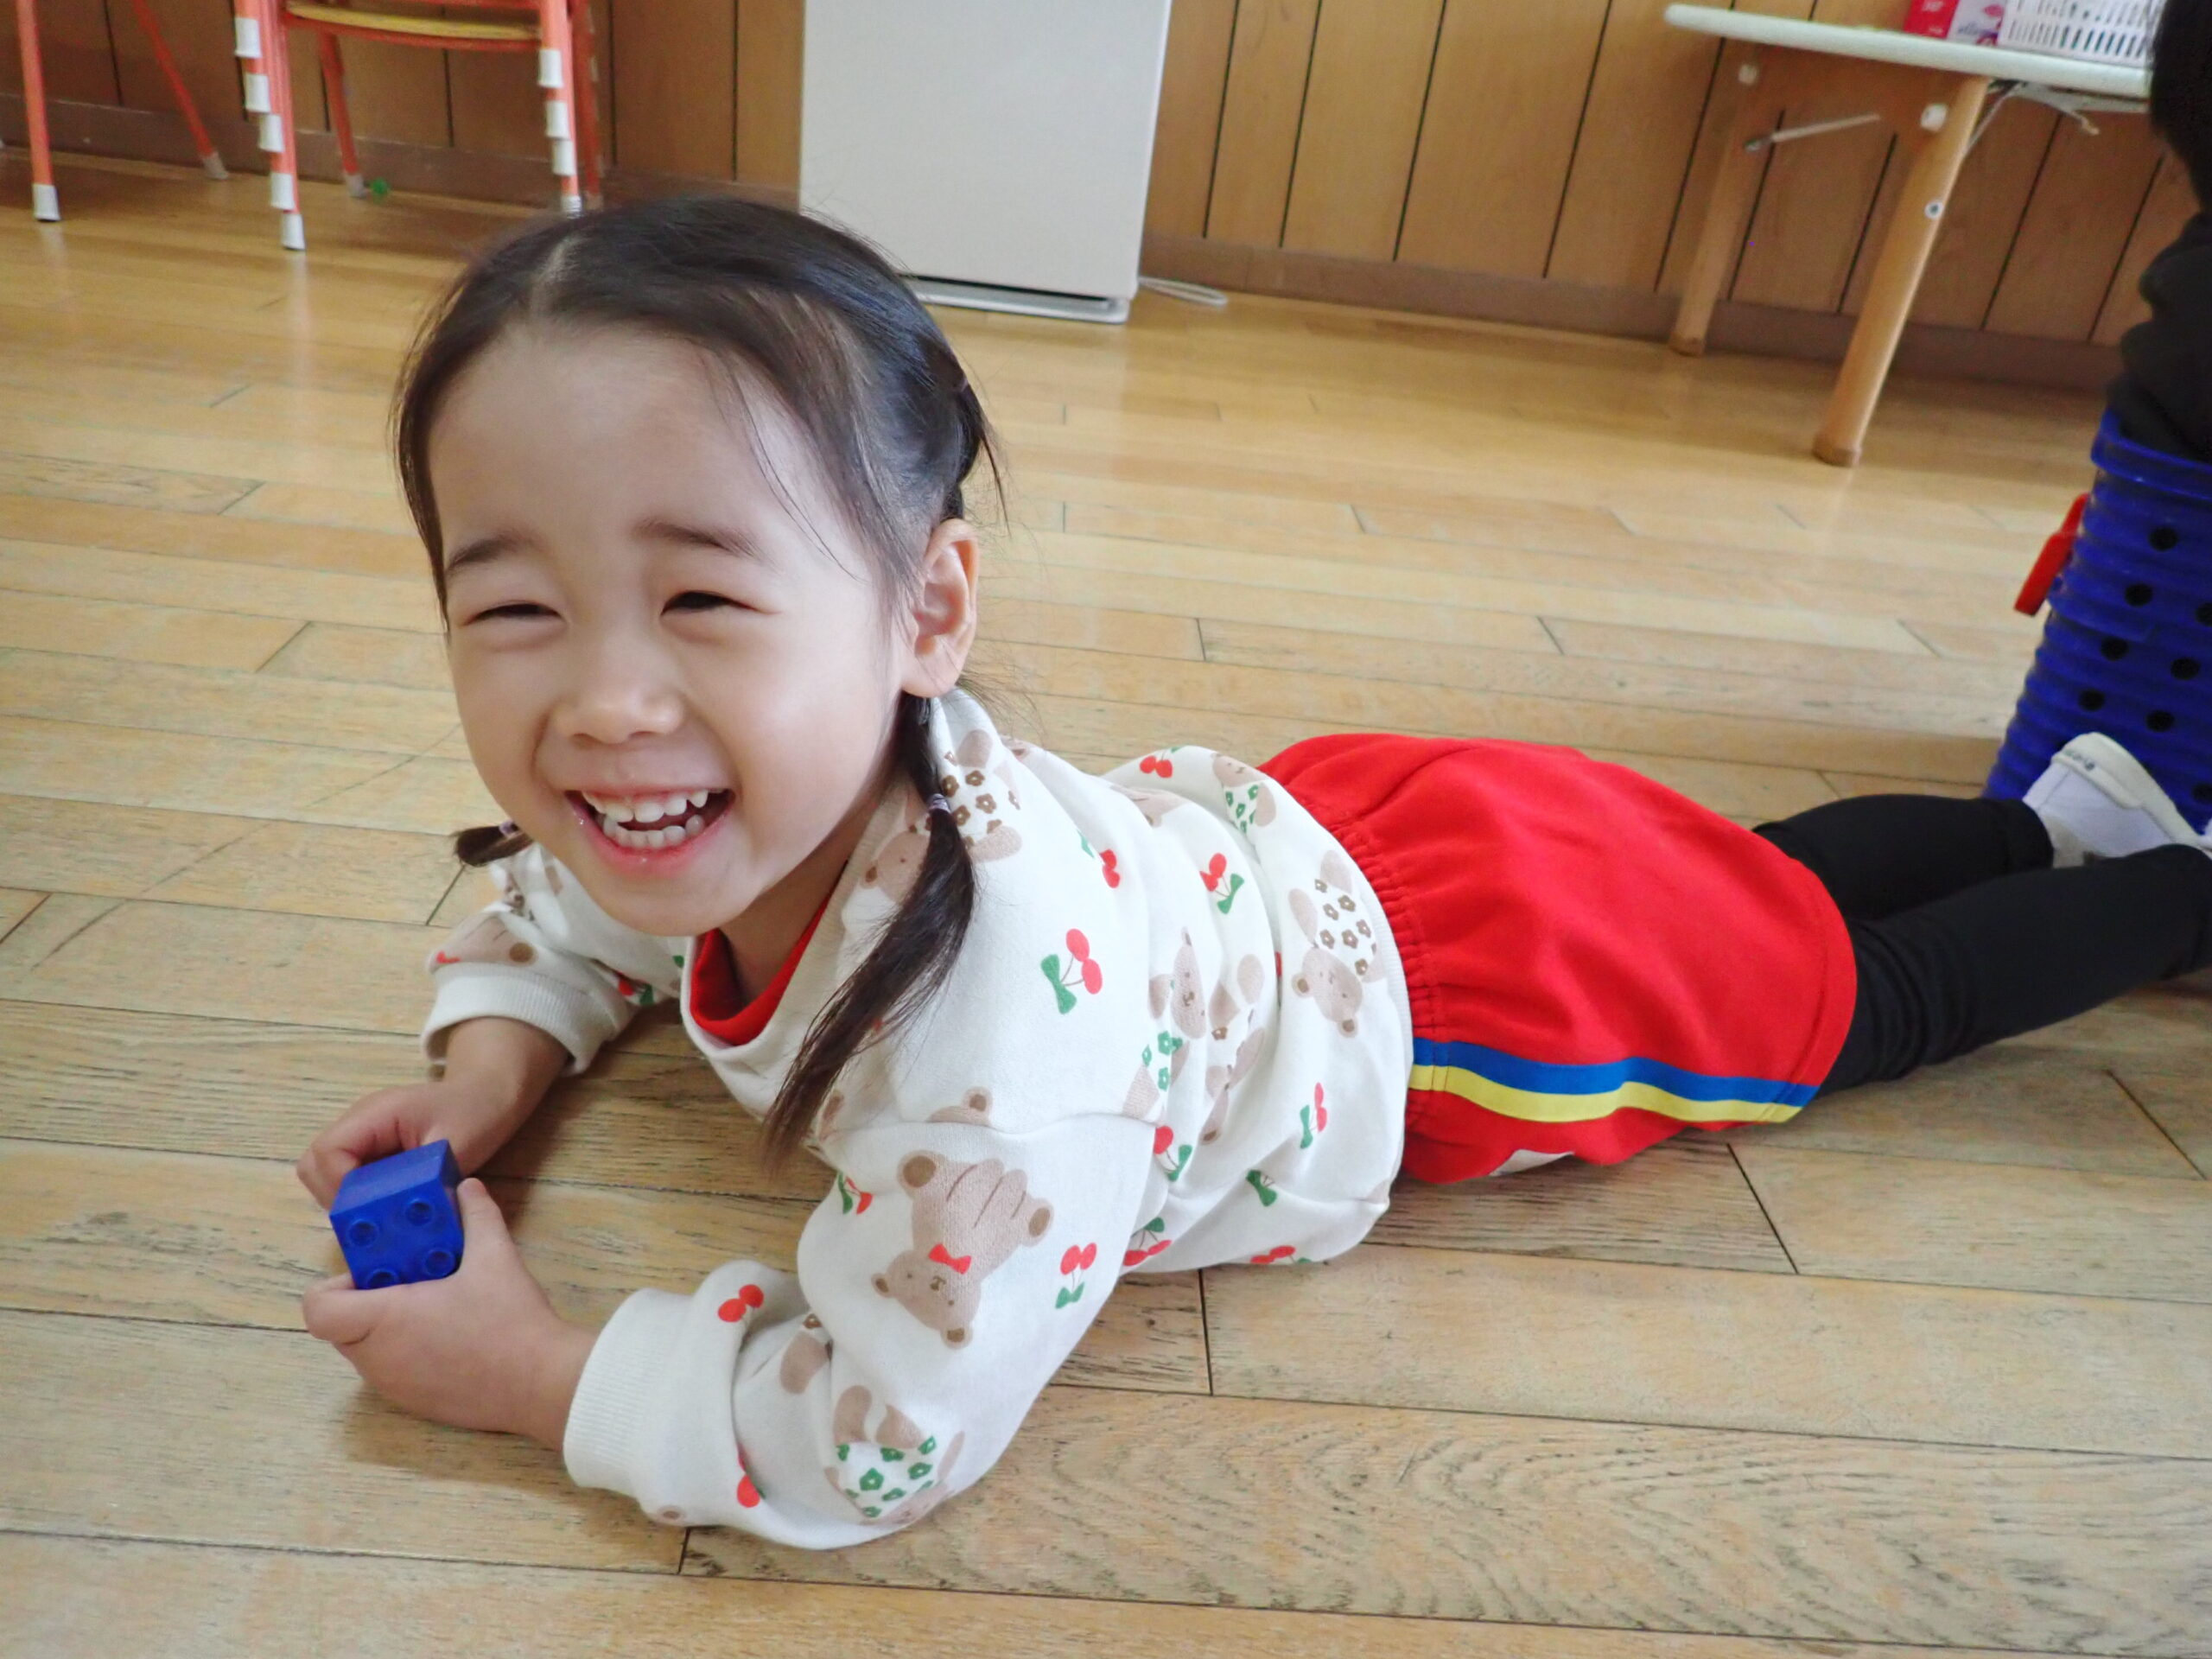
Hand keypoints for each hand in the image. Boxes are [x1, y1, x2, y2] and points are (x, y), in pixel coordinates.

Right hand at [297, 1017, 568, 1207]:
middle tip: (369, 1219)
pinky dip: (362, 1199)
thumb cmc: (477, 1111)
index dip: (339, 1187)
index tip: (368, 1212)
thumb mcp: (455, 1146)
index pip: (327, 1152)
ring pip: (327, 1175)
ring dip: (347, 1201)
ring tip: (381, 1216)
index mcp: (374, 1115)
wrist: (492, 1093)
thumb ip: (423, 1180)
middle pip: (314, 1165)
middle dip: (335, 1198)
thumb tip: (398, 1218)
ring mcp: (363, 1138)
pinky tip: (390, 1209)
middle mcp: (359, 1125)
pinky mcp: (373, 1153)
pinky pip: (350, 1179)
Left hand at [302, 1179, 596, 1447]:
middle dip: (369, 1300)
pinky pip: (393, 1373)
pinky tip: (454, 1338)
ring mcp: (394, 1387)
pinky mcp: (415, 1405)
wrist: (542, 1383)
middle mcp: (377, 1359)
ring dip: (387, 1327)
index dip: (337, 1286)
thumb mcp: (495, 1256)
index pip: (319, 1309)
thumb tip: (467, 1187)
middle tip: (414, 1279)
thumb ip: (476, 1215)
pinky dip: (408, 1352)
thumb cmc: (508, 1320)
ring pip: (368, 1351)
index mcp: (383, 1320)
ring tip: (438, 1306)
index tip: (379, 1271)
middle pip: (342, 1328)